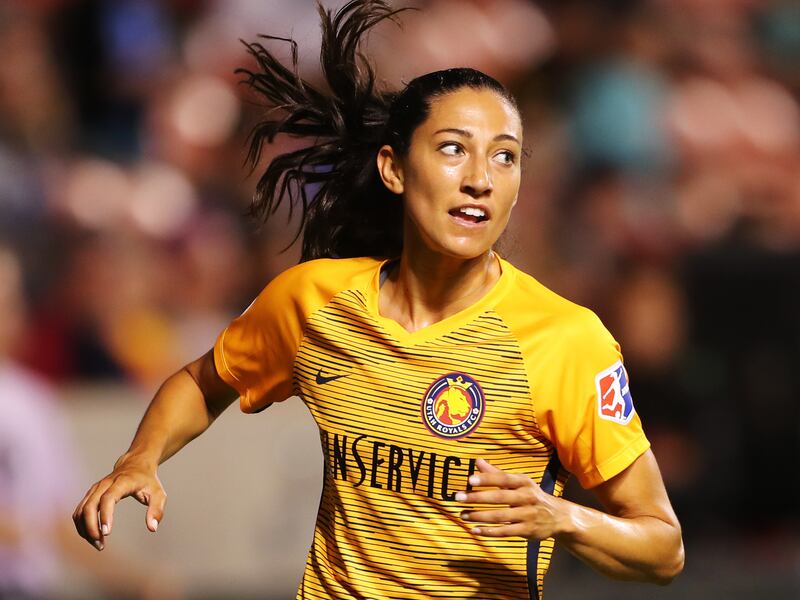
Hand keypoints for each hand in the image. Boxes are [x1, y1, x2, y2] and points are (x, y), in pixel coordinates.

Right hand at [72, 454, 165, 550]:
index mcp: (122, 482)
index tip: (107, 533)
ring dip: (85, 529)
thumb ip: (157, 510)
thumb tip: (153, 528)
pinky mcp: (90, 494)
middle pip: (90, 506)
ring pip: (81, 511)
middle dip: (92, 528)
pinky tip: (92, 536)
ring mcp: (95, 489)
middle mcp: (104, 484)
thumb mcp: (158, 493)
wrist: (135, 464)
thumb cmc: (147, 481)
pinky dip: (82, 526)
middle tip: (100, 545)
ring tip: (98, 544)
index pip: (108, 498)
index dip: (106, 515)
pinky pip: (79, 512)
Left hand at [455, 458, 570, 539]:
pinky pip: (505, 531)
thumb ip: (497, 473)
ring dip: (479, 516)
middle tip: (458, 497)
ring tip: (462, 515)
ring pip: (500, 516)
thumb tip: (477, 461)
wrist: (559, 516)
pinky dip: (489, 531)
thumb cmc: (532, 496)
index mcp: (524, 482)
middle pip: (499, 497)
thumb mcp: (519, 482)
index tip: (469, 480)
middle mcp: (527, 497)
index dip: (487, 479)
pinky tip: (475, 530)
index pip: (503, 479)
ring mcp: (528, 515)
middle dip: (477, 497)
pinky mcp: (527, 530)